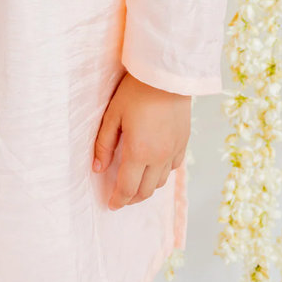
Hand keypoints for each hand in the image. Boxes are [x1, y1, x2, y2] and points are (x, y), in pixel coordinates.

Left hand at [93, 71, 190, 209]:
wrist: (166, 76)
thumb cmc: (136, 92)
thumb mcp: (113, 116)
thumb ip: (104, 144)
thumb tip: (98, 168)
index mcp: (139, 152)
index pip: (127, 188)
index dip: (118, 200)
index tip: (111, 205)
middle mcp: (159, 157)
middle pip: (145, 191)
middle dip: (131, 199)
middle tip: (121, 198)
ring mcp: (174, 151)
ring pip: (160, 182)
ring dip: (147, 188)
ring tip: (136, 184)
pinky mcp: (184, 142)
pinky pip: (173, 167)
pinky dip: (162, 174)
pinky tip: (154, 167)